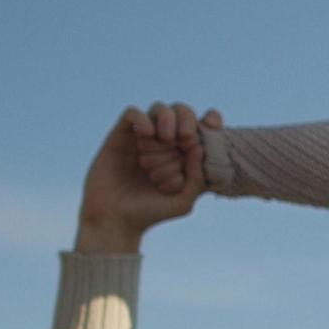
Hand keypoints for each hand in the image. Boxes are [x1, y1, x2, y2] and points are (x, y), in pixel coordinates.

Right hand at [74, 102, 220, 252]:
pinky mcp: (121, 135)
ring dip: (167, 120)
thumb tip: (198, 147)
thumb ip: (197, 178)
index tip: (212, 125)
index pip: (203, 125)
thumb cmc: (151, 212)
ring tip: (166, 139)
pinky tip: (146, 134)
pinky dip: (143, 118)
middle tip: (185, 138)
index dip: (211, 120)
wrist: (115, 220)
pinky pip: (133, 113)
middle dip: (188, 120)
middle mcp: (165, 142)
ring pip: (159, 109)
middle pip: (182, 112)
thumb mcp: (183, 201)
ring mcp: (143, 137)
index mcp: (185, 154)